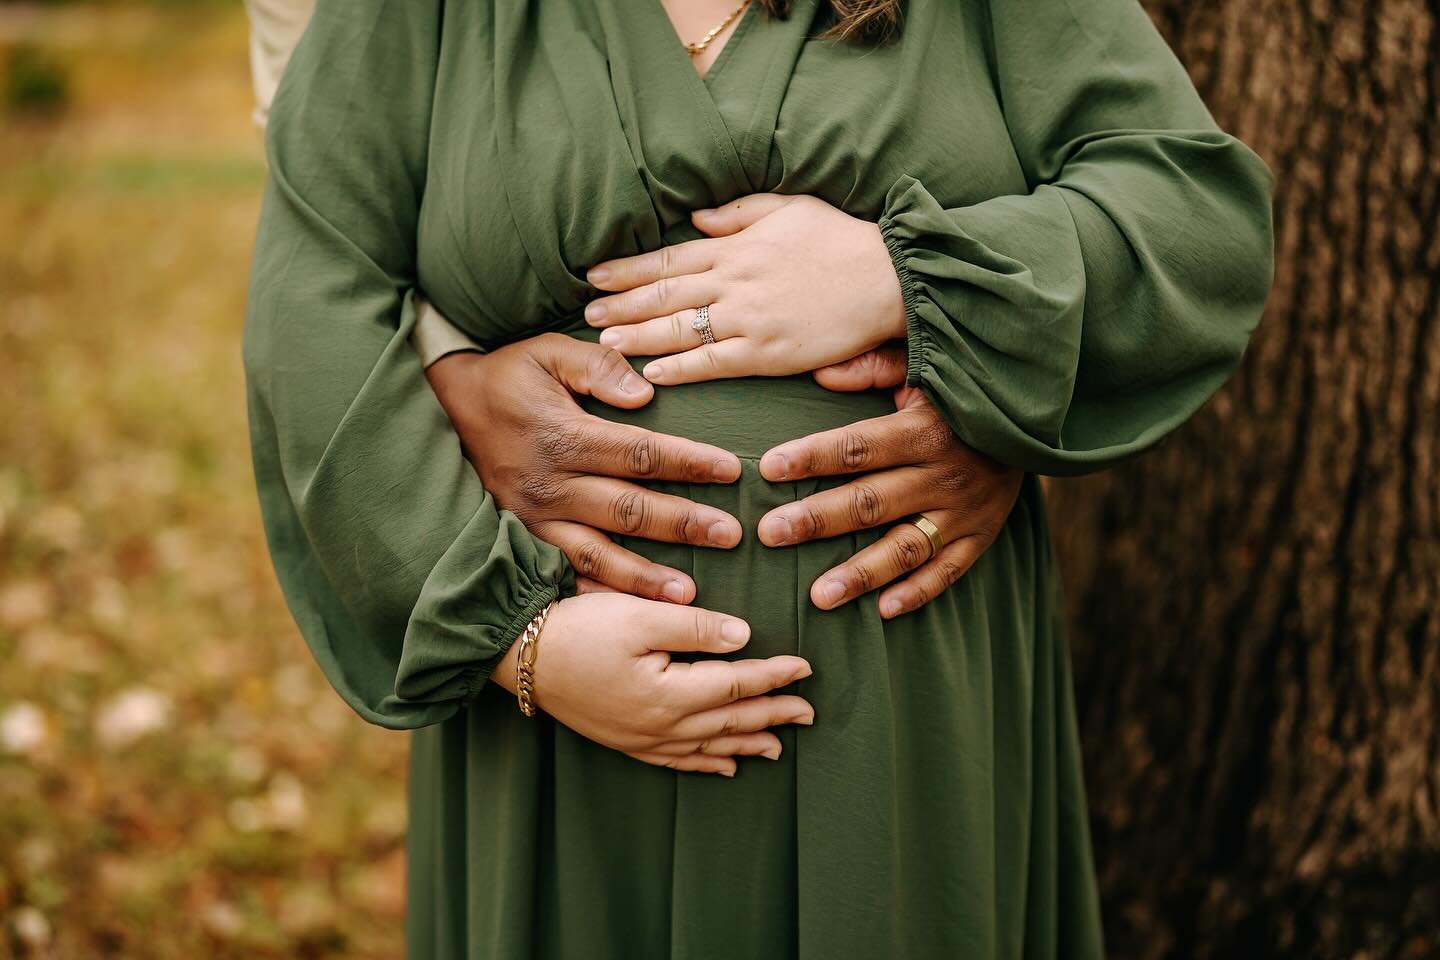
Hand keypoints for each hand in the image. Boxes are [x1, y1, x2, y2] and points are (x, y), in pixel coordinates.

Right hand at [426, 334, 743, 603]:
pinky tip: (628, 615)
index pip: (638, 452)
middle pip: (628, 509)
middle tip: (731, 535)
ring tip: (688, 595)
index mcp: (563, 436)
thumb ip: (596, 367)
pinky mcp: (519, 539)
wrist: (437, 408)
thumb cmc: (503, 378)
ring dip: (644, 577)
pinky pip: (562, 574)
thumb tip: (644, 393)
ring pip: (597, 553)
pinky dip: (596, 596)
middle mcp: (549, 484)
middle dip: (682, 524)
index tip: (731, 470)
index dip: (686, 463)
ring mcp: (532, 518)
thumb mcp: (545, 353)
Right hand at [491, 594, 814, 775]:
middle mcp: (660, 725)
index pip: (737, 683)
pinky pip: (676, 760)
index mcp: (670, 692)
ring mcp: (641, 738)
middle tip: (809, 713)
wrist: (520, 654)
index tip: (806, 667)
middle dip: (772, 715)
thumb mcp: (640, 615)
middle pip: (730, 720)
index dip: (775, 675)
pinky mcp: (623, 741)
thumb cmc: (580, 627)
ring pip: (708, 746)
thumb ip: (696, 627)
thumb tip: (744, 637)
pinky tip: (724, 763)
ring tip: (778, 746)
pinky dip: (706, 762)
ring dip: (746, 744)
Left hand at [583, 193, 905, 384]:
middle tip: (586, 313)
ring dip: (638, 336)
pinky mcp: (767, 352)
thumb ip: (739, 212)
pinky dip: (680, 368)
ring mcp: (748, 318)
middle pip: (665, 293)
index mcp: (737, 246)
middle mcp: (734, 281)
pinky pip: (713, 362)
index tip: (595, 275)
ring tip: (605, 342)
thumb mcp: (790, 208)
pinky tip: (651, 373)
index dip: (629, 268)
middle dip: (622, 304)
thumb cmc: (842, 240)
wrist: (887, 278)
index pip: (670, 257)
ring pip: (679, 329)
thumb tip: (695, 220)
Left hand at [759, 345, 1024, 618]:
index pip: (858, 446)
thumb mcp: (924, 368)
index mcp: (923, 429)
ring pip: (906, 548)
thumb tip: (821, 373)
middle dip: (817, 519)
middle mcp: (943, 475)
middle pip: (871, 502)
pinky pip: (949, 572)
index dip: (813, 457)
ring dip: (861, 573)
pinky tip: (882, 611)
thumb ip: (874, 368)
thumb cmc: (961, 392)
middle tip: (770, 534)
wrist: (1033, 420)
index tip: (768, 468)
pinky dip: (918, 593)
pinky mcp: (981, 536)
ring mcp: (964, 511)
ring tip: (817, 596)